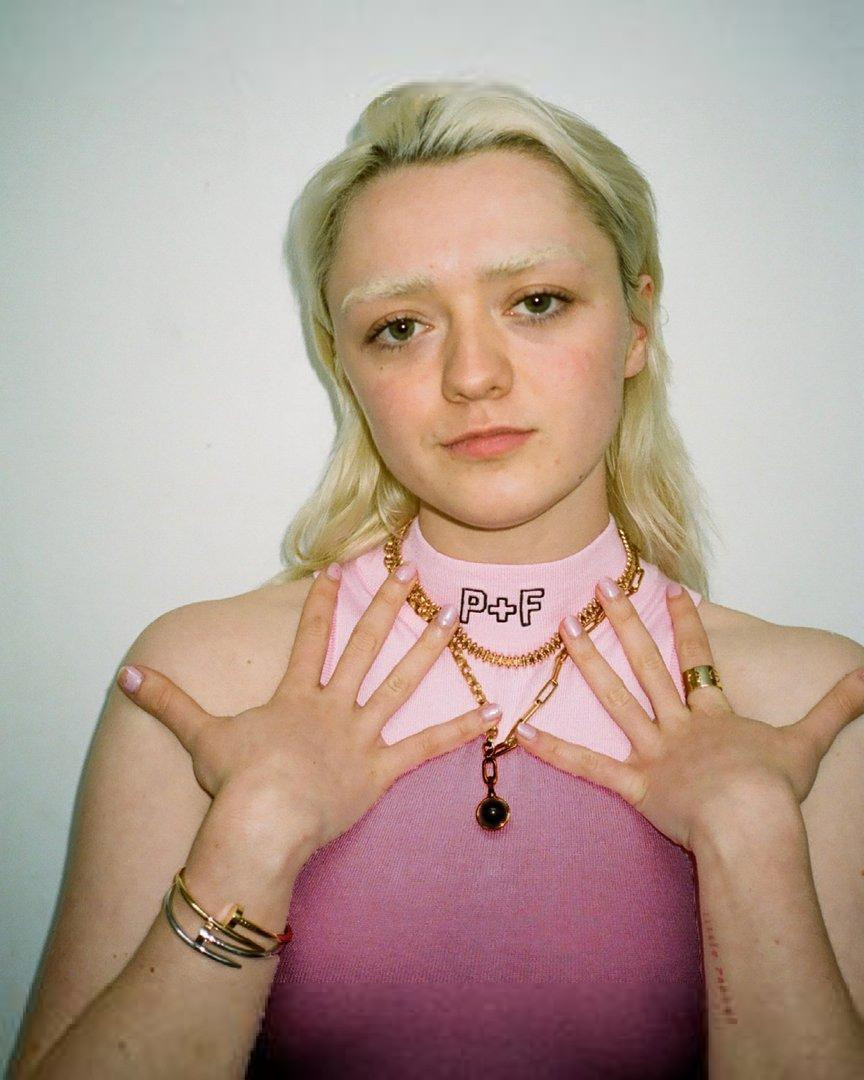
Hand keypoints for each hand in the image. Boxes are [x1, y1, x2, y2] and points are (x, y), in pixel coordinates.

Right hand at [117, 564, 495, 854]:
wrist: (264, 821)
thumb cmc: (235, 782)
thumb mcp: (197, 737)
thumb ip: (165, 701)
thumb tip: (125, 674)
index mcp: (295, 696)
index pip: (309, 637)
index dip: (321, 601)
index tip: (335, 569)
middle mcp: (333, 707)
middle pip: (364, 645)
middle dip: (387, 605)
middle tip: (411, 572)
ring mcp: (361, 737)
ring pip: (401, 684)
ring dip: (429, 648)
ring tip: (456, 616)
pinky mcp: (380, 773)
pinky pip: (426, 748)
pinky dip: (459, 731)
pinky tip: (492, 714)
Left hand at [515, 580, 863, 850]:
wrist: (751, 823)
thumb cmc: (776, 790)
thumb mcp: (810, 742)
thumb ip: (838, 707)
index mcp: (714, 716)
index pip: (699, 659)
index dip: (687, 625)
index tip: (672, 591)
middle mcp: (678, 727)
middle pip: (647, 665)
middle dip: (623, 624)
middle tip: (599, 588)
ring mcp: (653, 754)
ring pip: (615, 700)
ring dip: (587, 663)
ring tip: (561, 630)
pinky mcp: (636, 787)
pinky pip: (589, 767)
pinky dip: (555, 751)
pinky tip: (521, 732)